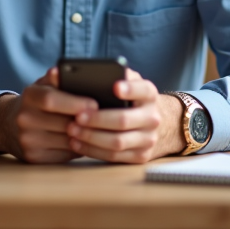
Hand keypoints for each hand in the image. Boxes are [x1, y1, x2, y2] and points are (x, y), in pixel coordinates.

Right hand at [0, 68, 97, 163]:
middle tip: (104, 120)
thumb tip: (61, 70)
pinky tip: (84, 141)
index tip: (95, 104)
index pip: (51, 100)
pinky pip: (63, 155)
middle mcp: (24, 119)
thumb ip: (55, 79)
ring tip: (98, 129)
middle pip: (63, 123)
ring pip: (66, 141)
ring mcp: (27, 141)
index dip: (75, 103)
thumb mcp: (41, 86)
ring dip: (85, 137)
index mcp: (28, 96)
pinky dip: (77, 148)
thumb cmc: (34, 102)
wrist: (7, 125)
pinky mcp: (33, 157)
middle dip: (86, 122)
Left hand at [66, 69, 186, 163]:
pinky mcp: (140, 156)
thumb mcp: (129, 83)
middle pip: (123, 120)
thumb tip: (84, 72)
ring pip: (117, 142)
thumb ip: (114, 75)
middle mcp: (152, 117)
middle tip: (77, 116)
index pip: (143, 90)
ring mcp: (148, 139)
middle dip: (98, 119)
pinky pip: (114, 157)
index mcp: (149, 95)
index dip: (130, 89)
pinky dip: (93, 150)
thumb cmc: (131, 100)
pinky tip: (77, 143)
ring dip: (91, 137)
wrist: (157, 124)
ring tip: (72, 130)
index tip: (115, 87)